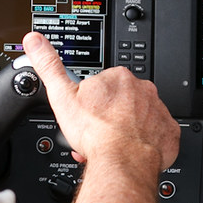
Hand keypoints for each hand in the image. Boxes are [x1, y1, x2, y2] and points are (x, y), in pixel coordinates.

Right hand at [22, 31, 179, 173]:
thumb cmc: (96, 132)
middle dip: (111, 115)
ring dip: (128, 128)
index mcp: (118, 77)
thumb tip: (35, 41)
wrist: (121, 161)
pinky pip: (158, 133)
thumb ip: (49, 66)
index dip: (93, 102)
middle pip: (123, 101)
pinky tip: (133, 149)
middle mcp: (143, 90)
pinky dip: (147, 141)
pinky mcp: (168, 131)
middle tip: (98, 132)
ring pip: (141, 117)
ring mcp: (158, 110)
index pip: (104, 84)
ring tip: (113, 144)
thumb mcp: (62, 95)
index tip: (88, 114)